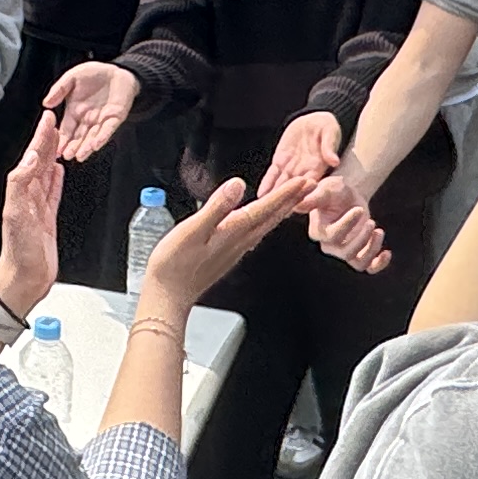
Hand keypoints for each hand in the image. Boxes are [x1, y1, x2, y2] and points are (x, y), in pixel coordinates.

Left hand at [0, 110, 63, 310]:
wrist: (24, 279)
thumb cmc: (19, 253)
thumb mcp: (17, 214)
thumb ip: (21, 184)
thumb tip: (31, 159)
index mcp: (19, 192)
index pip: (32, 158)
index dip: (40, 137)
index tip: (48, 119)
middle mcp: (27, 197)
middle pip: (39, 161)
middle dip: (46, 140)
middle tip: (53, 121)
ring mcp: (37, 207)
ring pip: (46, 174)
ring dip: (51, 156)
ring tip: (57, 140)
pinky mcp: (46, 219)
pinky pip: (52, 193)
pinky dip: (55, 180)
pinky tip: (58, 172)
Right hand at [44, 62, 140, 161]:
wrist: (117, 71)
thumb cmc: (95, 74)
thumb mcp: (72, 78)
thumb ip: (59, 90)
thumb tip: (45, 103)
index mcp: (75, 112)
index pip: (66, 129)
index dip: (61, 139)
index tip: (54, 149)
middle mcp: (87, 120)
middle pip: (78, 137)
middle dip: (72, 147)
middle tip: (65, 156)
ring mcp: (101, 121)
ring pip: (92, 137)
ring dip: (86, 147)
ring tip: (79, 156)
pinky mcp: (114, 118)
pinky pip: (107, 130)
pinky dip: (102, 137)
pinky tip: (95, 145)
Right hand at [136, 173, 307, 310]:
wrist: (168, 297)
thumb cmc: (174, 265)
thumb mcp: (192, 229)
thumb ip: (216, 206)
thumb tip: (238, 185)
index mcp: (232, 232)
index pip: (264, 209)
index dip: (284, 194)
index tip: (303, 181)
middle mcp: (237, 242)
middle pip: (270, 218)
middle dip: (290, 200)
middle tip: (309, 185)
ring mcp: (233, 251)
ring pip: (264, 227)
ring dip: (280, 211)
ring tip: (292, 200)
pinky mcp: (225, 256)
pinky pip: (253, 235)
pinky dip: (264, 223)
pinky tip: (262, 223)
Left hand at [262, 111, 346, 209]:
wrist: (313, 120)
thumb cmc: (326, 127)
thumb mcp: (330, 133)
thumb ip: (330, 146)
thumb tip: (334, 160)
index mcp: (318, 168)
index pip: (312, 184)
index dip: (306, 194)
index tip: (300, 203)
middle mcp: (304, 172)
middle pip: (295, 189)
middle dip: (287, 201)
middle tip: (280, 213)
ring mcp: (291, 168)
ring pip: (281, 184)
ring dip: (274, 196)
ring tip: (266, 208)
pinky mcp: (280, 161)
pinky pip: (272, 174)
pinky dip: (267, 184)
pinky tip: (261, 194)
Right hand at [301, 173, 393, 273]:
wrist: (348, 195)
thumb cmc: (334, 191)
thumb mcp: (326, 189)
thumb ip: (315, 197)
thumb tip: (298, 204)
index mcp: (318, 231)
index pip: (332, 236)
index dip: (347, 225)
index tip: (358, 210)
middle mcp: (329, 245)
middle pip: (346, 252)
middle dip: (361, 238)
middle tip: (370, 221)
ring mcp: (345, 251)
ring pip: (358, 263)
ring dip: (371, 249)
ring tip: (378, 230)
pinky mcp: (359, 253)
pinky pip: (369, 267)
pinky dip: (379, 264)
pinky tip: (387, 253)